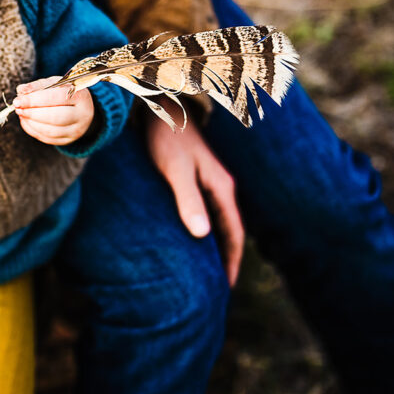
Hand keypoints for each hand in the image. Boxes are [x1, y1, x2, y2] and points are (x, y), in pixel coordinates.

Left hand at [13, 76, 94, 145]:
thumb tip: (21, 90)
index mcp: (81, 96)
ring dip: (31, 123)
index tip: (18, 100)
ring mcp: (76, 130)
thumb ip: (38, 86)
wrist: (82, 108)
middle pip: (55, 117)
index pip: (56, 98)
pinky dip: (33, 130)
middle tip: (18, 108)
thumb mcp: (55, 83)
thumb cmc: (66, 92)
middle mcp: (82, 115)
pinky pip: (47, 139)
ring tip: (21, 113)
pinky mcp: (68, 140)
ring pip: (50, 131)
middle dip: (32, 113)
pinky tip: (26, 121)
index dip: (35, 100)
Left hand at [144, 110, 244, 286]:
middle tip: (217, 289)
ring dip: (213, 246)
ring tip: (204, 271)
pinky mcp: (194, 176)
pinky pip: (204, 211)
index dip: (231, 262)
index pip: (234, 234)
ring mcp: (208, 181)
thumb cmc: (165, 137)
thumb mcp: (175, 170)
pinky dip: (202, 229)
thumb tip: (201, 236)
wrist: (159, 105)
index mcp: (222, 188)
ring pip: (217, 221)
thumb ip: (188, 200)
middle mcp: (220, 186)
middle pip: (229, 230)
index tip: (225, 288)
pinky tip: (188, 239)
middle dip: (225, 259)